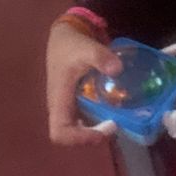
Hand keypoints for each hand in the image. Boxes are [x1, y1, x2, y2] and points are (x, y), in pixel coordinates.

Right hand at [46, 17, 122, 145]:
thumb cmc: (70, 45)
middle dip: (91, 137)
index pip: (60, 133)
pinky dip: (96, 121)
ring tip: (115, 121)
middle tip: (113, 126)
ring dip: (95, 131)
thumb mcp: (86, 48)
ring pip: (76, 130)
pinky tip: (111, 111)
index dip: (79, 139)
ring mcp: (66, 106)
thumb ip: (100, 57)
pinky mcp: (73, 102)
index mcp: (58, 100)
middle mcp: (60, 107)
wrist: (63, 37)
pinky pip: (82, 119)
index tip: (102, 130)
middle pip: (69, 136)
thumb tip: (118, 69)